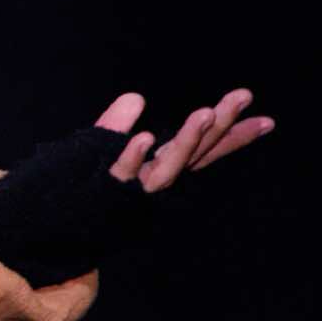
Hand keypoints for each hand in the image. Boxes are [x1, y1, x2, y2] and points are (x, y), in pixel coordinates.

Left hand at [94, 89, 272, 192]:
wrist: (54, 225)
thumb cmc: (82, 187)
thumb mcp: (102, 145)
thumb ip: (118, 122)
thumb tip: (137, 97)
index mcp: (160, 164)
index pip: (204, 148)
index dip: (234, 135)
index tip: (267, 120)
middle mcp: (157, 178)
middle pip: (197, 150)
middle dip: (222, 124)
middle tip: (244, 95)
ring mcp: (137, 187)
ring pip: (170, 165)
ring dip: (189, 138)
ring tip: (206, 112)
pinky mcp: (110, 189)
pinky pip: (123, 172)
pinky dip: (134, 155)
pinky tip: (144, 136)